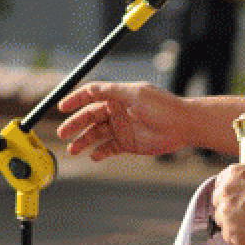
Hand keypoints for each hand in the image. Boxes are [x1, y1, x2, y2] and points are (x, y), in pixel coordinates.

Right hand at [57, 81, 185, 160]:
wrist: (184, 126)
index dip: (75, 100)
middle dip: (74, 124)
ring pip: (96, 134)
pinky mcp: (127, 143)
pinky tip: (94, 156)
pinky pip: (108, 148)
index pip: (90, 95)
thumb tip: (90, 88)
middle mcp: (117, 111)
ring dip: (83, 141)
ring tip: (73, 149)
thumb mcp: (135, 95)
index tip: (61, 107)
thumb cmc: (162, 106)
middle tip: (62, 134)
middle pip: (89, 116)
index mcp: (118, 96)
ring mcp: (121, 127)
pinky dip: (99, 152)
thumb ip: (112, 91)